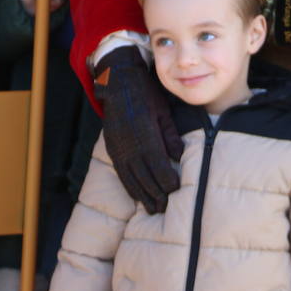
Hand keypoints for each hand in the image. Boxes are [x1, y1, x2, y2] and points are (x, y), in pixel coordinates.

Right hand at [95, 46, 182, 213]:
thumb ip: (170, 135)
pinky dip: (128, 185)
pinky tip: (136, 194)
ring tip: (152, 208)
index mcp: (144, 133)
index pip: (157, 163)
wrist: (118, 83)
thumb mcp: (163, 110)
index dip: (166, 180)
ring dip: (141, 194)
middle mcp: (129, 142)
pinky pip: (120, 171)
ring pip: (130, 176)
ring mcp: (117, 146)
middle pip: (143, 174)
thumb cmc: (146, 94)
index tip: (175, 190)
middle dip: (154, 193)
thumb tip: (179, 156)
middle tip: (164, 207)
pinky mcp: (111, 146)